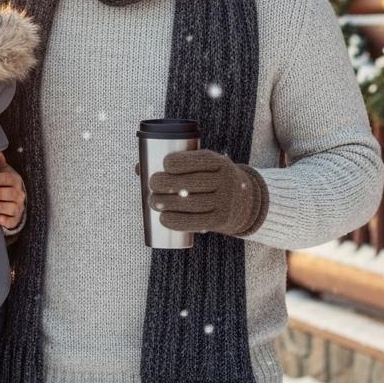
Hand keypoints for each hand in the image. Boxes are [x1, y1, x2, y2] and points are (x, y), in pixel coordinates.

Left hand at [0, 151, 26, 231]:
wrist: (14, 201)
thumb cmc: (5, 184)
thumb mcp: (3, 172)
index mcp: (14, 180)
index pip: (8, 179)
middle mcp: (18, 194)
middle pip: (10, 194)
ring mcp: (17, 207)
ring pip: (12, 207)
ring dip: (2, 207)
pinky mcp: (15, 219)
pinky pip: (12, 220)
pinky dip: (6, 221)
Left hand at [148, 150, 267, 236]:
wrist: (245, 203)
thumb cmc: (212, 180)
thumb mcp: (205, 167)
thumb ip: (178, 165)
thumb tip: (138, 167)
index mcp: (220, 163)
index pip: (200, 160)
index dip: (180, 162)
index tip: (164, 165)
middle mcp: (226, 181)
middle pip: (192, 182)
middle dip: (167, 183)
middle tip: (151, 185)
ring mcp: (226, 202)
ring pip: (192, 203)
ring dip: (168, 203)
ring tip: (152, 202)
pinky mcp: (222, 221)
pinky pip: (197, 222)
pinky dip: (177, 221)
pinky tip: (163, 219)